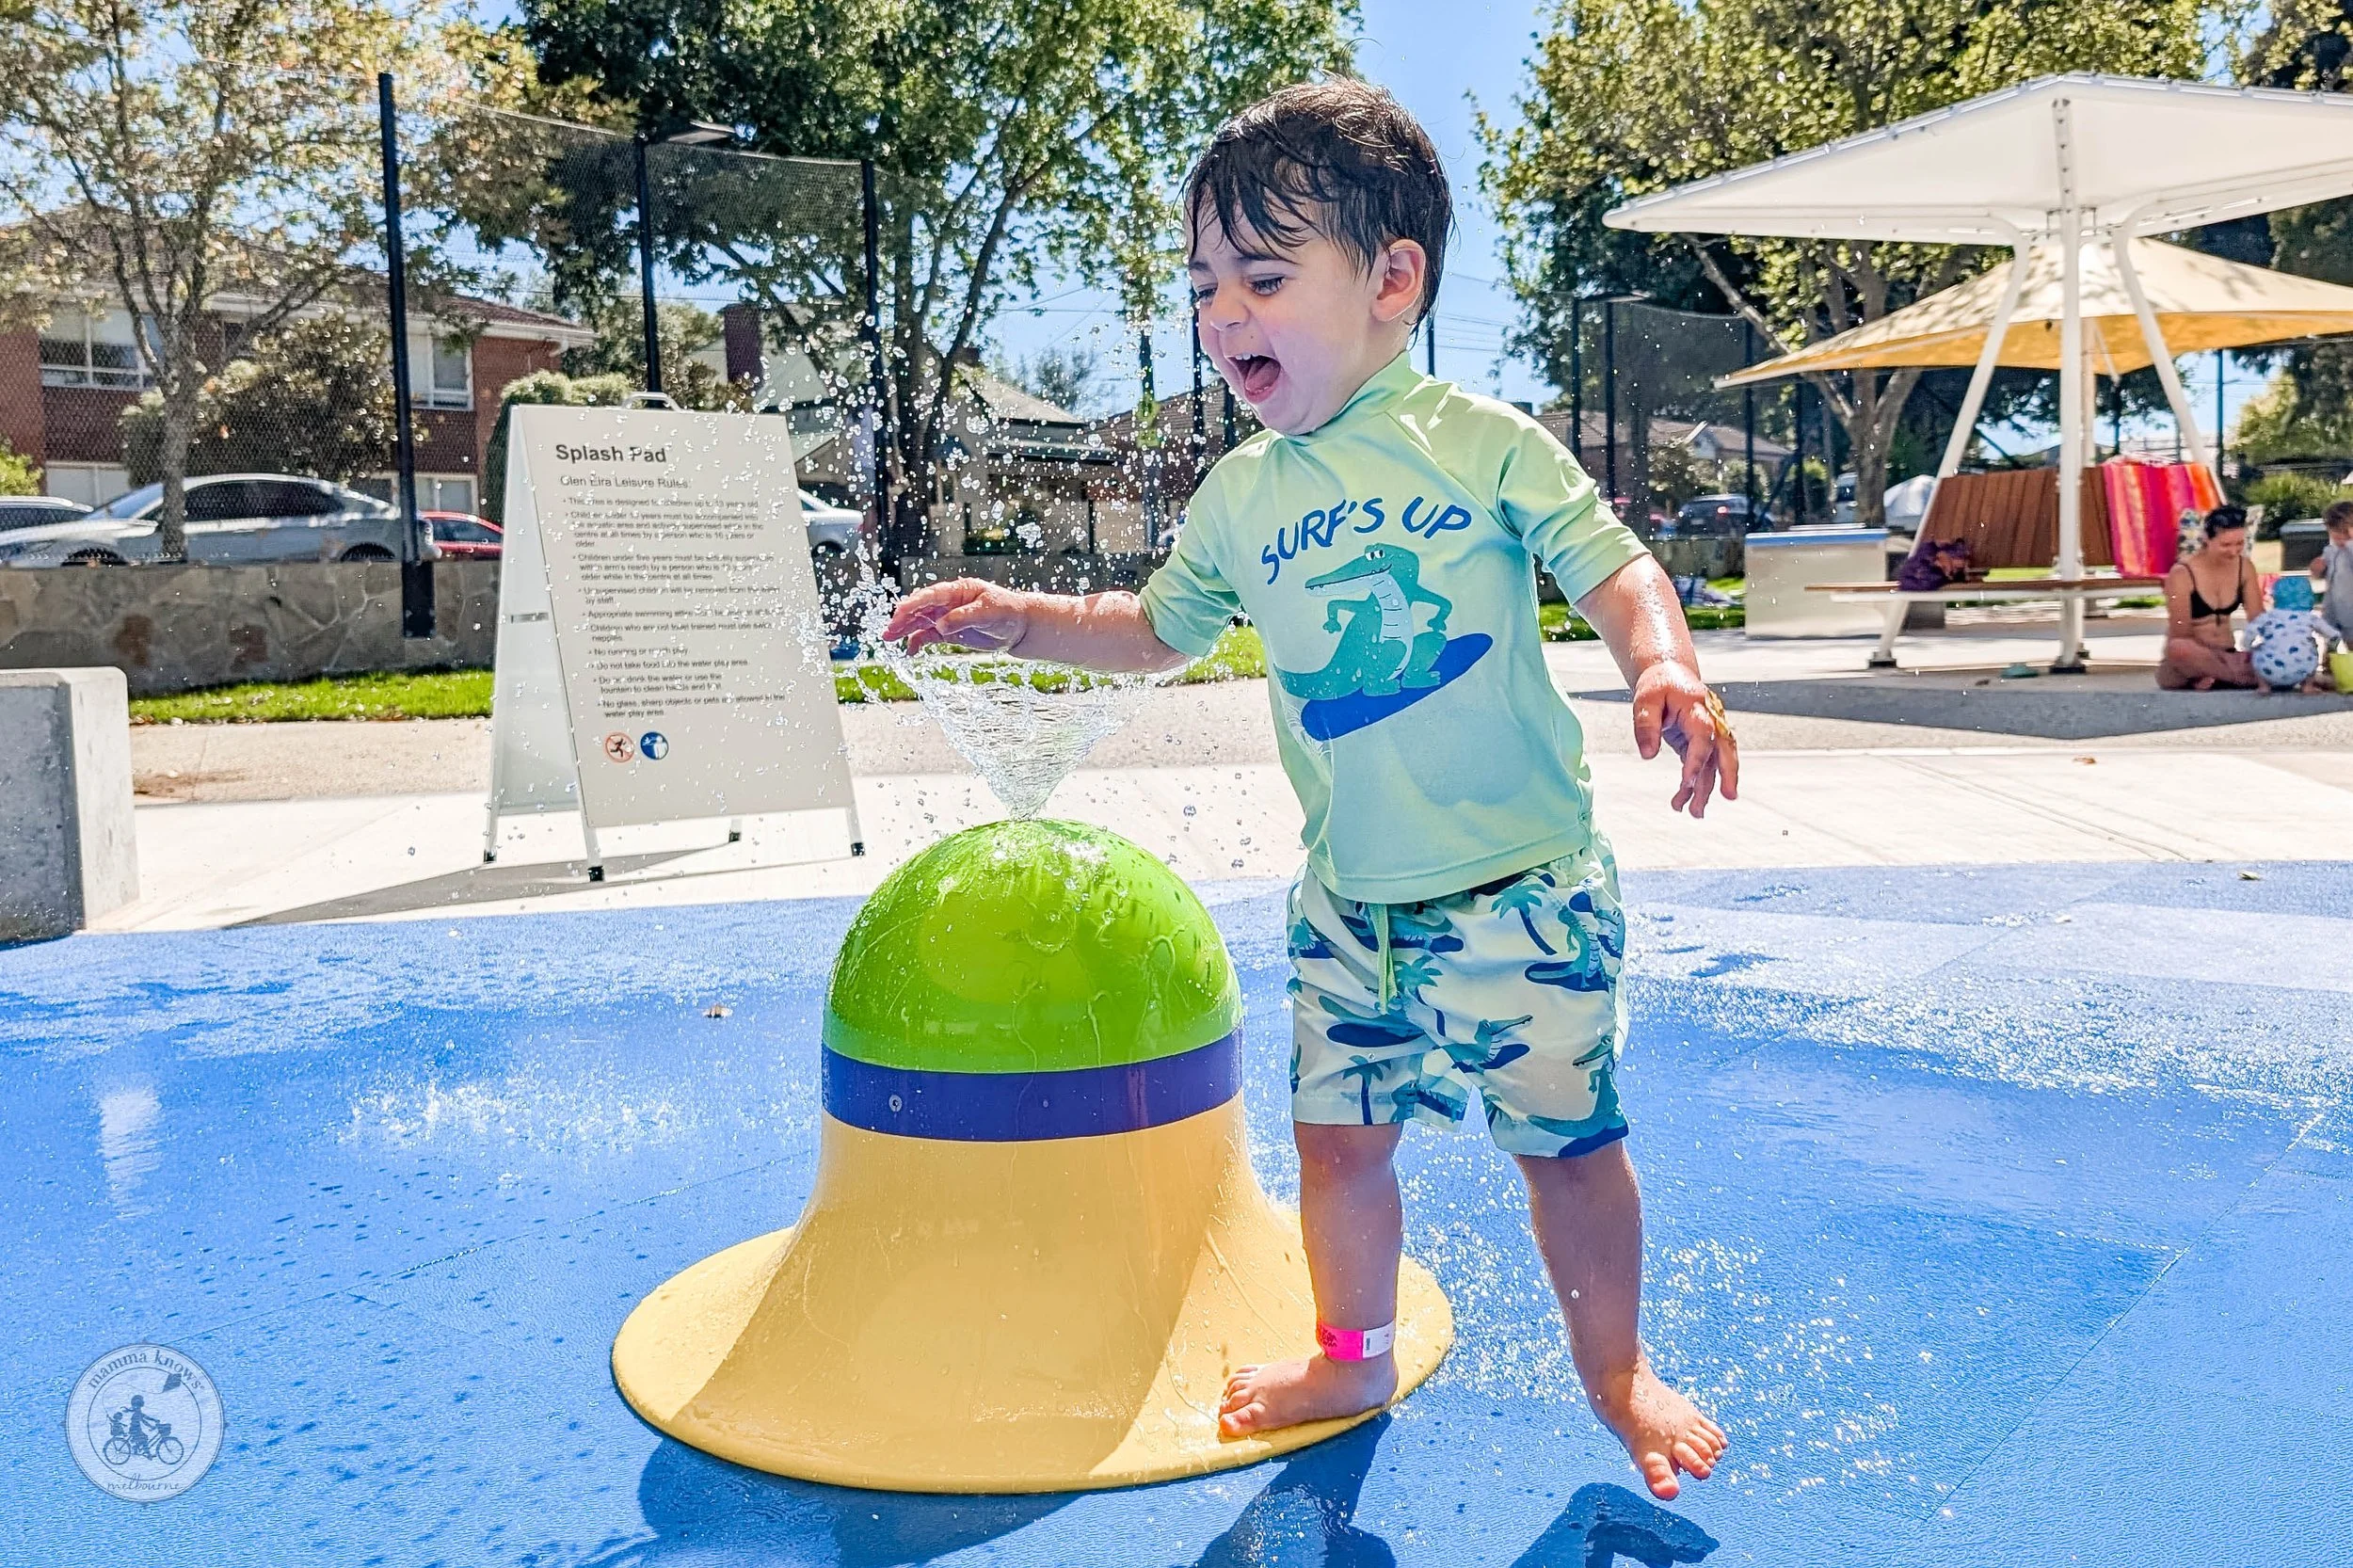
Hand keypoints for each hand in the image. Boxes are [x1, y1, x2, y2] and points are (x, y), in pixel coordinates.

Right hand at [881, 579, 1031, 654]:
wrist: (1019, 627)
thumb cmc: (1007, 611)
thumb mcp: (988, 612)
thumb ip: (963, 618)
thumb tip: (941, 625)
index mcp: (958, 590)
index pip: (932, 595)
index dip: (914, 603)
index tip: (900, 611)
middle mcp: (948, 602)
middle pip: (920, 608)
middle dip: (903, 617)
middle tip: (889, 629)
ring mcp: (946, 616)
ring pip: (920, 622)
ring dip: (904, 629)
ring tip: (888, 638)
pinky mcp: (948, 632)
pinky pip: (928, 636)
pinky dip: (917, 642)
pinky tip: (910, 651)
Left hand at [1630, 663, 1738, 817]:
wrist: (1669, 673)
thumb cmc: (1659, 684)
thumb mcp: (1646, 699)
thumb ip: (1646, 725)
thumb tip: (1647, 755)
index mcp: (1698, 709)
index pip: (1703, 738)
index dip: (1696, 761)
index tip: (1686, 782)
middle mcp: (1711, 721)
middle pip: (1725, 750)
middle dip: (1728, 775)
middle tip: (1729, 796)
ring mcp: (1709, 733)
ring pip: (1714, 763)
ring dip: (1706, 789)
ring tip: (1694, 813)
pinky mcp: (1700, 742)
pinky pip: (1703, 765)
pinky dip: (1695, 784)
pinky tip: (1685, 802)